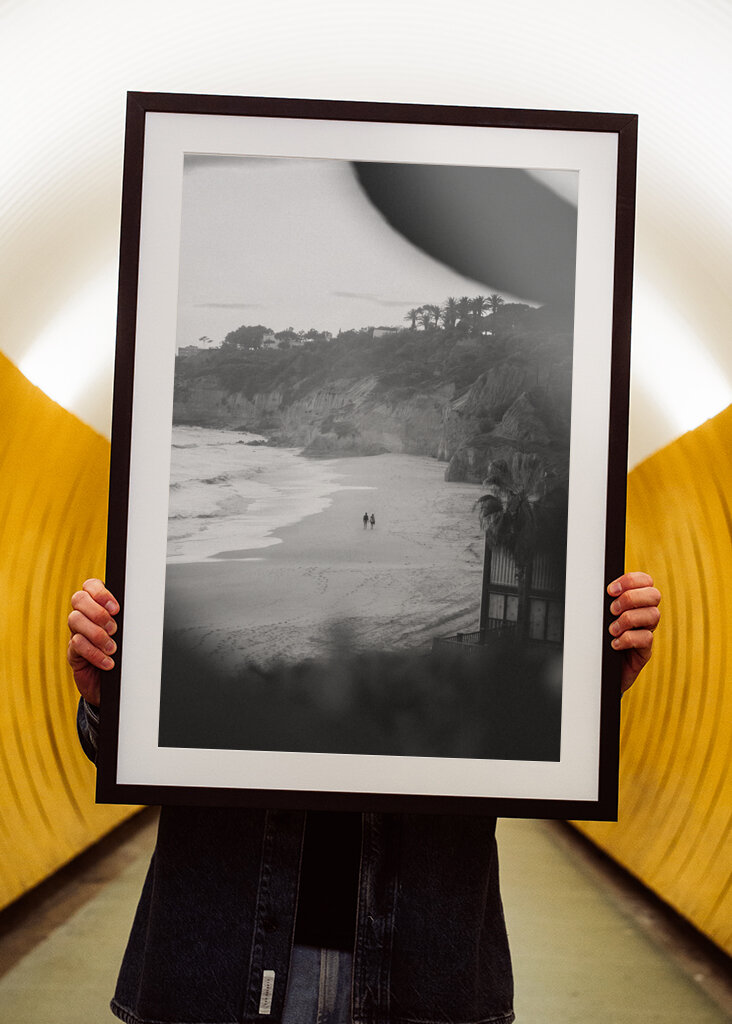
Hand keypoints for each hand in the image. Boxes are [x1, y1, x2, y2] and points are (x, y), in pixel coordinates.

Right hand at [67, 579, 119, 705]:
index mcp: (99, 605)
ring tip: (112, 648)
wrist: (116, 684)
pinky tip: (107, 662)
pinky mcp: (73, 652)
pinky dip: (94, 653)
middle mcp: (85, 616)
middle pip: (78, 599)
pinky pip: (77, 644)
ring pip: (75, 619)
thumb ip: (128, 620)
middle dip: (98, 612)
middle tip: (114, 629)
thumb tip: (140, 609)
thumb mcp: (129, 634)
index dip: (100, 593)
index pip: (91, 586)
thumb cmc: (126, 654)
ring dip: (97, 634)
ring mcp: (76, 632)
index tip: (116, 608)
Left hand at [607, 571, 660, 692]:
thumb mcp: (599, 617)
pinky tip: (614, 644)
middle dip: (630, 598)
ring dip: (628, 619)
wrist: (597, 671)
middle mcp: (644, 615)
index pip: (645, 581)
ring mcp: (646, 632)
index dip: (631, 580)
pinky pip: (646, 638)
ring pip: (653, 615)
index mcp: (635, 602)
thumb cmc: (597, 639)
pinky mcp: (645, 651)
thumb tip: (593, 587)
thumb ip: (603, 602)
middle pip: (654, 595)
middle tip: (612, 610)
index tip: (610, 590)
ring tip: (612, 630)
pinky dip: (628, 639)